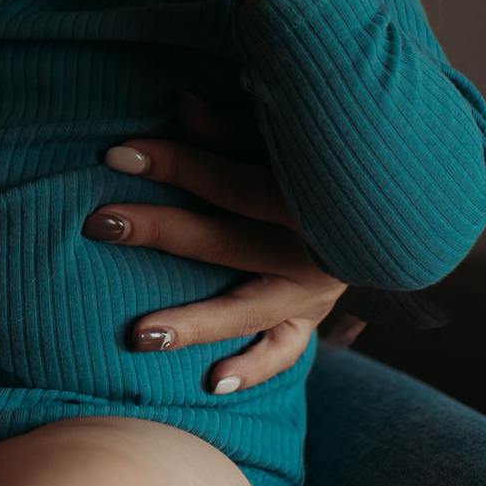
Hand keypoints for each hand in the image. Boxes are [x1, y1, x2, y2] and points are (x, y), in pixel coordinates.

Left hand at [91, 94, 353, 392]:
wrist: (386, 191)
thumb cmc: (317, 147)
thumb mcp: (282, 131)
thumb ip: (234, 126)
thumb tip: (180, 102)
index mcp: (316, 193)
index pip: (231, 181)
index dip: (174, 164)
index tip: (116, 153)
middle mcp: (320, 248)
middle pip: (228, 241)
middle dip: (160, 230)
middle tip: (99, 222)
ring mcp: (317, 289)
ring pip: (249, 309)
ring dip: (194, 321)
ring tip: (138, 335)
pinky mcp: (313, 316)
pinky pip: (284, 350)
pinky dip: (252, 368)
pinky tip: (212, 383)